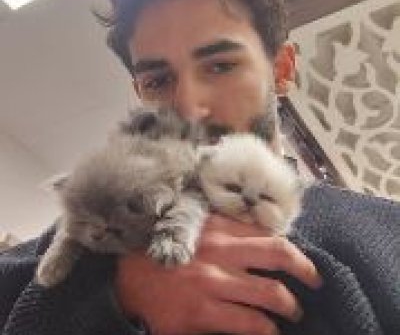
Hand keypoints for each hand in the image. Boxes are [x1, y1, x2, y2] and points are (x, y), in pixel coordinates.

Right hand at [114, 214, 321, 334]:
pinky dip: (267, 330)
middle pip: (277, 254)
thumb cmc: (164, 251)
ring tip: (294, 311)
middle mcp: (218, 250)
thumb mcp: (192, 230)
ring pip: (270, 293)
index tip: (300, 258)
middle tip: (315, 280)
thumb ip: (224, 229)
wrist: (127, 281)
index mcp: (216, 227)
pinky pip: (248, 323)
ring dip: (290, 305)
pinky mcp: (202, 312)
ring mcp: (211, 282)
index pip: (267, 232)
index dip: (291, 246)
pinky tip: (270, 331)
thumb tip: (260, 238)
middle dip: (305, 269)